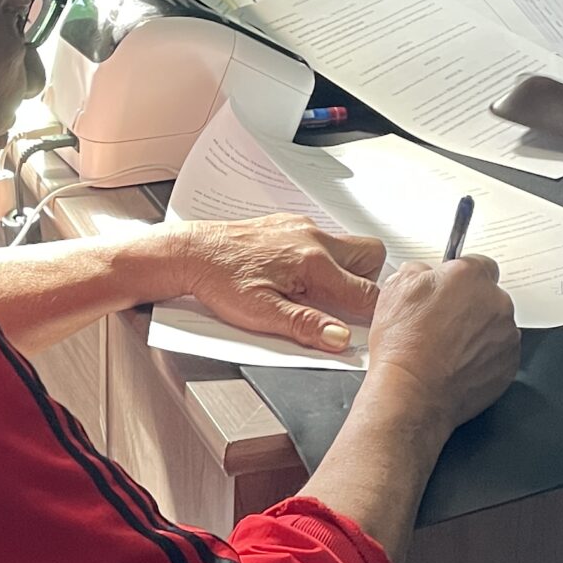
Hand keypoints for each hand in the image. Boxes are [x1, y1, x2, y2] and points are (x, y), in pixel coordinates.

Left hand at [167, 214, 385, 354]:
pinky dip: (320, 258)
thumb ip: (305, 325)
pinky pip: (321, 238)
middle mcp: (313, 238)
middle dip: (367, 282)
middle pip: (371, 256)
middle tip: (345, 305)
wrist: (191, 252)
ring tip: (315, 292)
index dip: (371, 314)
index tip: (365, 326)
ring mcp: (302, 227)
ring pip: (346, 245)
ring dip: (343, 269)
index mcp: (313, 263)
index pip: (365, 291)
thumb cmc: (218, 279)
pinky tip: (295, 276)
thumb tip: (339, 338)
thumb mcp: (261, 313)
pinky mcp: (289, 224)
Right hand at [362, 256, 519, 435]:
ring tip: (447, 347)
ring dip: (477, 332)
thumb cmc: (404, 346)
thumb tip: (422, 272)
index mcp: (470, 277)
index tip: (450, 288)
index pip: (478, 264)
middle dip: (469, 305)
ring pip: (495, 325)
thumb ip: (417, 270)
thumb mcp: (395, 288)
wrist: (412, 391)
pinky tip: (457, 363)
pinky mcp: (508, 364)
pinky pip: (498, 354)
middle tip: (442, 322)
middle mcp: (496, 303)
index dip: (460, 277)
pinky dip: (483, 357)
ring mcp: (506, 335)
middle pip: (488, 295)